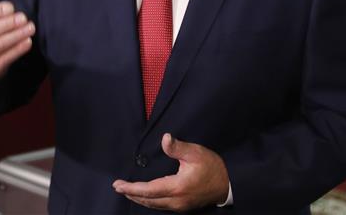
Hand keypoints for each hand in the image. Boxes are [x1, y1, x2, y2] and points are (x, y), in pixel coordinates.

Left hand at [113, 133, 228, 211]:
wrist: (228, 184)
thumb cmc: (212, 167)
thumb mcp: (196, 153)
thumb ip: (178, 147)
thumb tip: (165, 138)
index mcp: (176, 187)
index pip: (148, 190)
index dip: (131, 188)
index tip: (118, 185)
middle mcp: (176, 200)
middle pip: (148, 200)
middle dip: (132, 194)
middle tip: (118, 188)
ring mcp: (180, 206)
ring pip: (154, 205)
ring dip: (139, 199)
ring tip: (128, 192)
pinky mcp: (183, 207)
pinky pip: (161, 206)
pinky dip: (150, 201)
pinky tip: (146, 196)